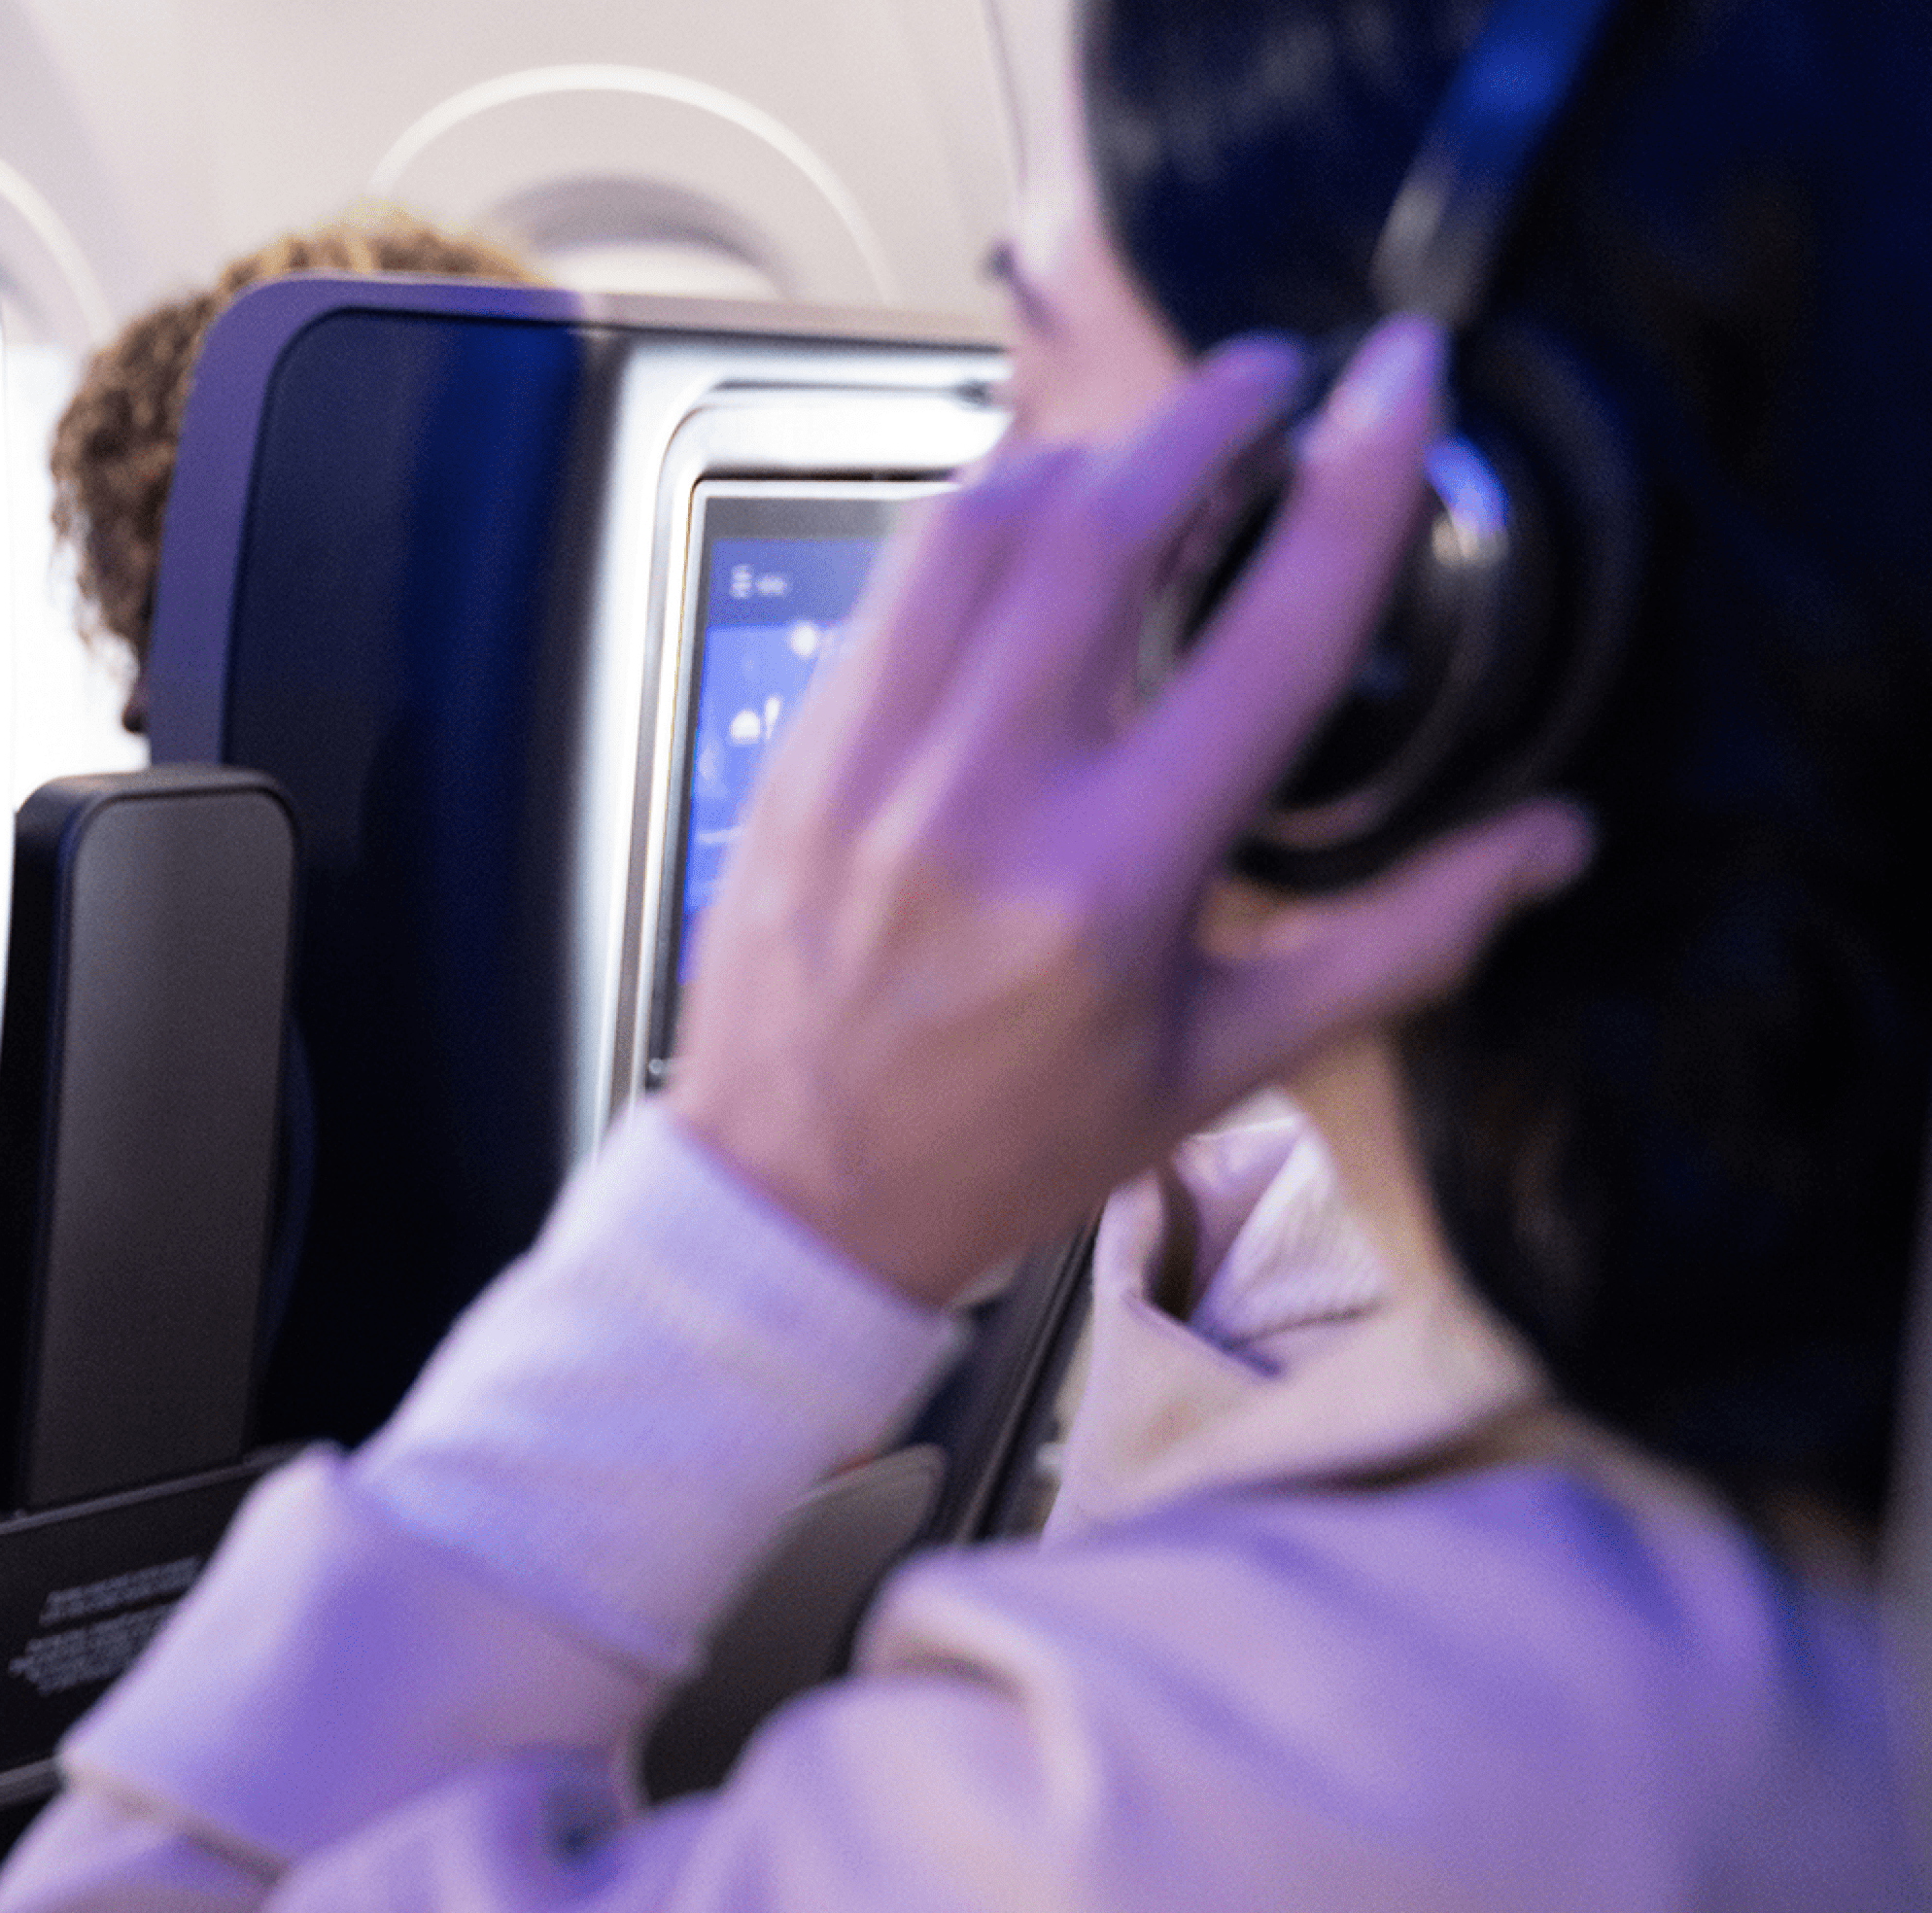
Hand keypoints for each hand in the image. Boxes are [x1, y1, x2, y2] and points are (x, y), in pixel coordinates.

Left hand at [662, 319, 1591, 1307]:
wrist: (791, 1198)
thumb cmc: (1011, 1142)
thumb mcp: (1227, 1062)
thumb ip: (1398, 938)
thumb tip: (1553, 838)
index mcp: (1109, 884)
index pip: (1267, 640)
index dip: (1350, 490)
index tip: (1395, 383)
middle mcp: (982, 800)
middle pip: (1104, 532)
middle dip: (1202, 421)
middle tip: (1271, 380)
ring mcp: (869, 762)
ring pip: (975, 529)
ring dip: (1078, 458)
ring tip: (1150, 450)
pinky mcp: (798, 748)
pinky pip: (890, 587)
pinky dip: (971, 526)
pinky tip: (1026, 527)